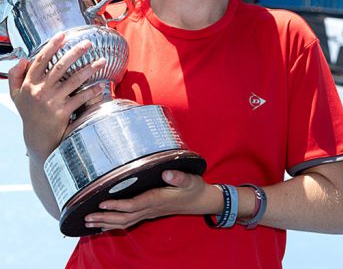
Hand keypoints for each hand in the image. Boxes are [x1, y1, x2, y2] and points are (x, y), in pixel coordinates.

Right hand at [8, 32, 106, 158]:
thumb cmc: (29, 113)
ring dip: (89, 69)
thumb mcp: (16, 95)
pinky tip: (101, 86)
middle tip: (88, 43)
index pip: (41, 60)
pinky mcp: (62, 112)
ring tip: (102, 61)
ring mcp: (51, 101)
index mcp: (29, 84)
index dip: (52, 46)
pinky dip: (92, 92)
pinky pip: (80, 98)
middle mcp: (40, 90)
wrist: (36, 137)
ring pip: (73, 80)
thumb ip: (16, 76)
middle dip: (75, 53)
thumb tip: (23, 58)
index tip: (63, 35)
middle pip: (60, 66)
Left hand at [84, 171, 216, 231]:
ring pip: (124, 222)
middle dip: (105, 218)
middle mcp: (151, 209)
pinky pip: (128, 222)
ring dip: (106, 223)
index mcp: (158, 199)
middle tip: (86, 217)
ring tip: (88, 222)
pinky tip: (103, 225)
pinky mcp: (148, 213)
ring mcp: (149, 212)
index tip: (103, 203)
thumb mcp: (190, 179)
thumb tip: (167, 173)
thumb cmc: (194, 188)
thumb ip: (179, 177)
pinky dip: (114, 224)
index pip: (135, 204)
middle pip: (124, 217)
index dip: (118, 205)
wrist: (200, 201)